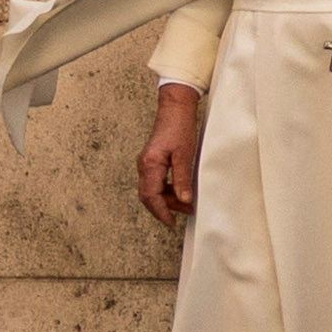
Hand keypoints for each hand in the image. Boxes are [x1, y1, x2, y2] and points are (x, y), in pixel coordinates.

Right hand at [137, 84, 204, 227]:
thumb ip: (183, 178)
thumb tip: (184, 200)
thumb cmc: (180, 128)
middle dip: (165, 207)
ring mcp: (146, 163)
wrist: (175, 109)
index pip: (150, 196)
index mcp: (150, 165)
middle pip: (149, 195)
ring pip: (152, 189)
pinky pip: (156, 181)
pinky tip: (180, 190)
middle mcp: (144, 165)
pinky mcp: (152, 160)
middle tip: (184, 214)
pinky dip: (167, 189)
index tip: (171, 222)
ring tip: (187, 203)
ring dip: (168, 198)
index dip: (160, 212)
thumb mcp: (185, 155)